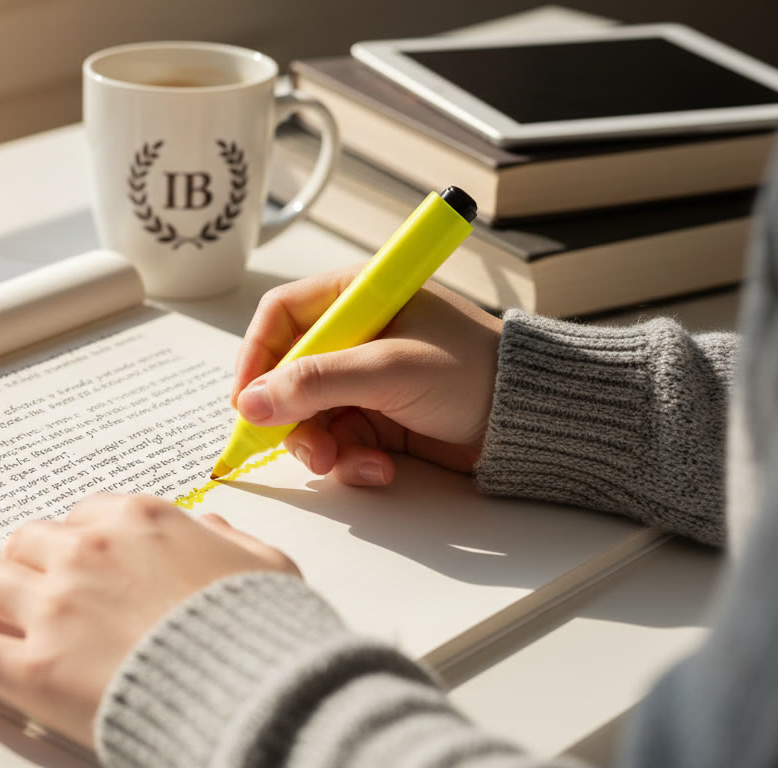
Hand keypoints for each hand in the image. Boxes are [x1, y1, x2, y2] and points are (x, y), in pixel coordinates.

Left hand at [0, 494, 298, 747]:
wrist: (248, 687)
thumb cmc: (261, 631)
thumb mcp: (265, 566)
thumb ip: (231, 542)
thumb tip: (214, 531)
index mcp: (142, 522)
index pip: (86, 515)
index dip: (73, 535)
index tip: (69, 545)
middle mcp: (87, 553)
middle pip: (28, 542)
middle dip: (18, 556)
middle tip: (11, 569)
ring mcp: (54, 608)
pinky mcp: (32, 668)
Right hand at [232, 267, 502, 483]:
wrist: (531, 418)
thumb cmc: (472, 370)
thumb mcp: (389, 369)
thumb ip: (317, 383)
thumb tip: (252, 403)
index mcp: (358, 297)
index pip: (281, 317)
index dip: (256, 358)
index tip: (246, 402)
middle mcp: (356, 336)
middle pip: (288, 375)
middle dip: (291, 417)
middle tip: (304, 448)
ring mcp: (366, 381)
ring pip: (310, 416)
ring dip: (321, 446)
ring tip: (345, 462)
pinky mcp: (381, 420)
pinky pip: (340, 443)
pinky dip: (352, 461)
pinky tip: (380, 469)